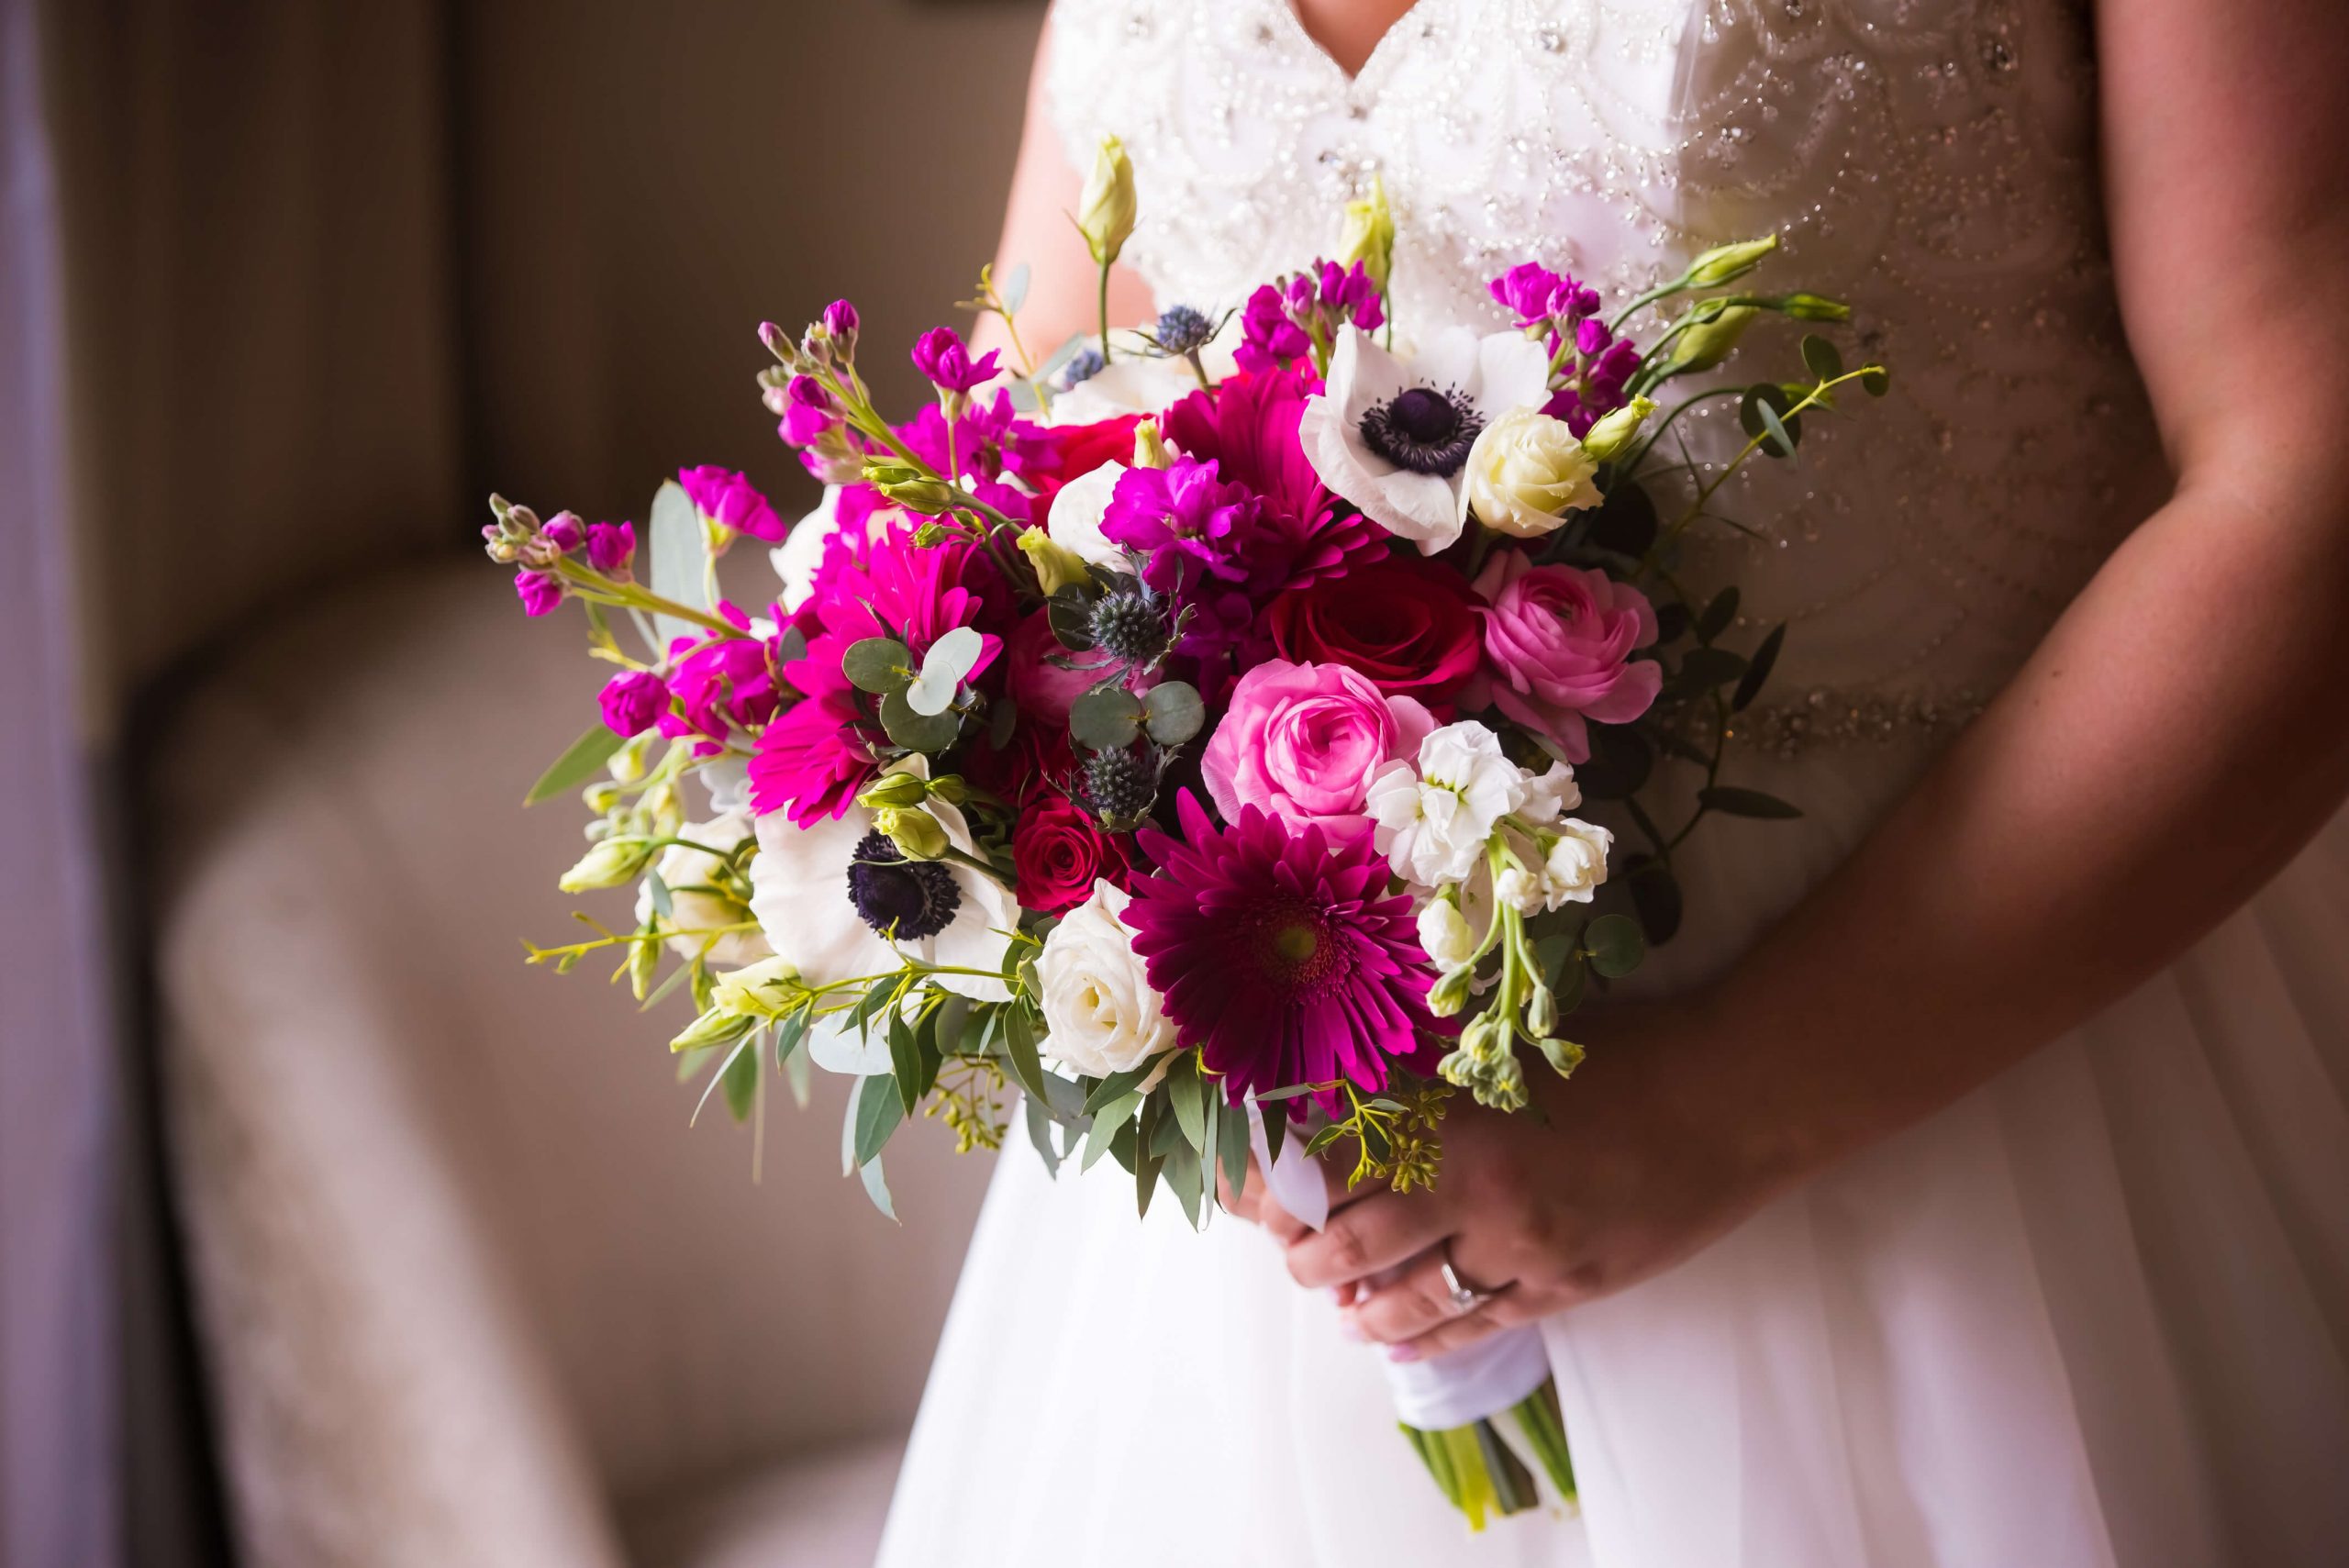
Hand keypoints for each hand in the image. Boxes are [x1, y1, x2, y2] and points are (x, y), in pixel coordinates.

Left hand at [1275, 1001, 1800, 1361]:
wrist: (1736, 1096)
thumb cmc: (1627, 1048)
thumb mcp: (1507, 1042)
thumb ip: (1429, 1071)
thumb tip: (1344, 1094)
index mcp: (1448, 1112)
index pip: (1321, 1163)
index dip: (1271, 1182)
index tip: (1246, 1183)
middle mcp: (1469, 1188)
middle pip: (1343, 1243)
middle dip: (1300, 1251)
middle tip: (1287, 1244)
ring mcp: (1517, 1248)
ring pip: (1401, 1297)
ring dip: (1352, 1303)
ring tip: (1334, 1300)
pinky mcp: (1562, 1287)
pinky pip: (1470, 1326)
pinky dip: (1419, 1334)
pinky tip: (1392, 1333)